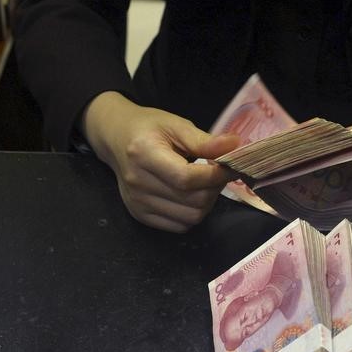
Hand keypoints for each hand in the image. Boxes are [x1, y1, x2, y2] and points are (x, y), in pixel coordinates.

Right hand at [82, 91, 239, 232]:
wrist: (116, 140)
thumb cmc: (148, 129)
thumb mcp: (176, 125)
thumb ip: (204, 141)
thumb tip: (235, 146)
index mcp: (144, 154)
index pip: (187, 178)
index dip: (215, 176)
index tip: (229, 166)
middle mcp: (137, 183)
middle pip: (193, 201)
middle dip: (214, 188)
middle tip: (218, 173)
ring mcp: (137, 203)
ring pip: (190, 217)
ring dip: (207, 203)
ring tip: (205, 184)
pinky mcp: (140, 215)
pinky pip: (180, 226)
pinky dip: (193, 214)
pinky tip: (191, 196)